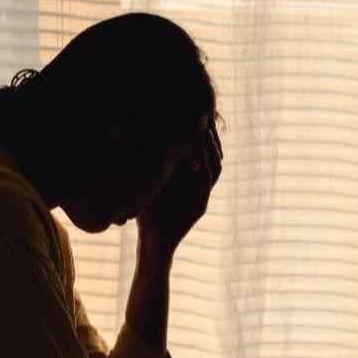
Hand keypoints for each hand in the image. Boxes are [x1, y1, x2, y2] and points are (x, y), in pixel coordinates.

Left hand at [136, 119, 222, 254]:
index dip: (203, 133)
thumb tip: (141, 139)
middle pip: (214, 155)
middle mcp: (200, 185)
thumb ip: (153, 164)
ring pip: (215, 166)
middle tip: (206, 118)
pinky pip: (206, 182)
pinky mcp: (200, 206)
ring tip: (205, 133)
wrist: (151, 242)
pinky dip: (203, 166)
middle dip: (211, 137)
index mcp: (191, 179)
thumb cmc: (146, 213)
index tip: (198, 115)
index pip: (204, 150)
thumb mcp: (150, 182)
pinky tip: (197, 154)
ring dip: (211, 149)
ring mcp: (202, 196)